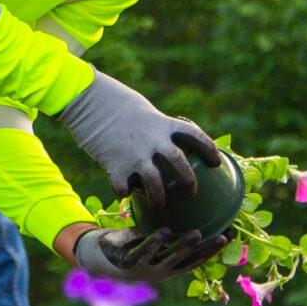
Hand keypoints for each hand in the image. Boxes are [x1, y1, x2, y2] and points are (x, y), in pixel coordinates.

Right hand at [56, 72, 220, 207]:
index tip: (216, 163)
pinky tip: (124, 195)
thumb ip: (161, 131)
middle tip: (190, 194)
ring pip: (156, 184)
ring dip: (159, 198)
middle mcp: (154, 140)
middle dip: (189, 183)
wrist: (90, 100)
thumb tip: (174, 147)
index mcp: (164, 125)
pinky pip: (124, 188)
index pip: (196, 136)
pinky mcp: (115, 165)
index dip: (209, 150)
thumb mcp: (147, 114)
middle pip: (181, 165)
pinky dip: (124, 193)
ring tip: (159, 205)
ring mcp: (135, 154)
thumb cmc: (119, 105)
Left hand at [72, 224, 229, 285]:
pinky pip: (142, 253)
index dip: (213, 250)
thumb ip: (170, 224)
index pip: (195, 259)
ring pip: (167, 260)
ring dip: (183, 248)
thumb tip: (188, 201)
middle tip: (221, 237)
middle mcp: (159, 271)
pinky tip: (165, 233)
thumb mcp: (153, 232)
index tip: (229, 236)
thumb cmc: (131, 242)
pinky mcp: (126, 263)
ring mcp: (143, 269)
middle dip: (205, 251)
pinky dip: (154, 243)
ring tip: (196, 235)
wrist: (99, 252)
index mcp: (168, 265)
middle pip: (186, 262)